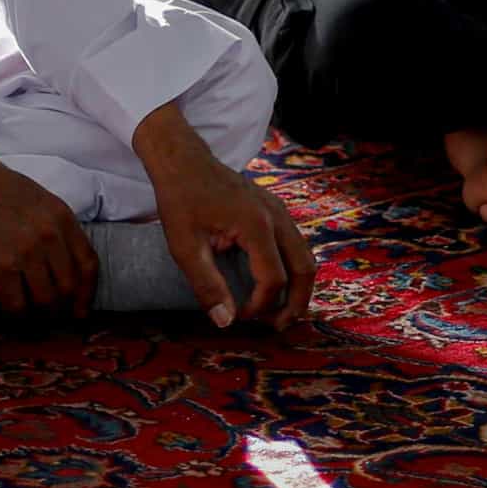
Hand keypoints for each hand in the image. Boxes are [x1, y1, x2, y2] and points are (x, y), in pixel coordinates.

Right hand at [0, 133, 95, 318]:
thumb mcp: (38, 199)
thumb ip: (55, 226)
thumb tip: (63, 261)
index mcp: (62, 217)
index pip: (88, 264)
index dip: (87, 294)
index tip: (80, 310)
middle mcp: (50, 235)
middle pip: (67, 288)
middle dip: (61, 309)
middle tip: (50, 318)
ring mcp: (26, 251)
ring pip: (44, 301)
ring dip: (37, 315)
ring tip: (28, 316)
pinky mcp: (0, 264)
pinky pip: (15, 303)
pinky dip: (12, 314)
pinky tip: (6, 310)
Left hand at [134, 104, 314, 329]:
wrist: (183, 161)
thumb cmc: (181, 200)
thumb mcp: (185, 247)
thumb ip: (207, 286)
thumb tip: (226, 322)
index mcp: (256, 226)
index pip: (273, 279)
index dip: (260, 305)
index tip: (240, 316)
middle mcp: (277, 217)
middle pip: (304, 269)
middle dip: (296, 302)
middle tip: (279, 326)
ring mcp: (280, 211)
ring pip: (305, 256)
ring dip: (298, 286)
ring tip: (282, 311)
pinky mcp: (276, 210)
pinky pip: (296, 244)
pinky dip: (293, 269)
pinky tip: (275, 282)